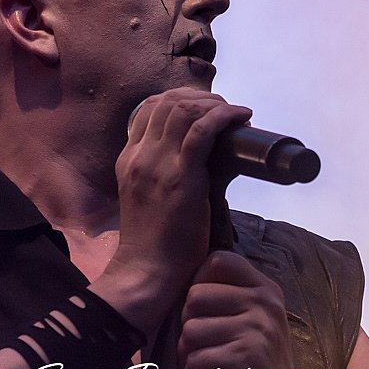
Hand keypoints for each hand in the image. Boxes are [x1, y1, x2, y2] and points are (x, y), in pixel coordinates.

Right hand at [91, 88, 250, 333]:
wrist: (146, 271)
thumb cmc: (153, 242)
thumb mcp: (146, 197)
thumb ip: (160, 175)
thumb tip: (196, 162)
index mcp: (129, 159)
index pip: (148, 109)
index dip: (178, 98)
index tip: (202, 105)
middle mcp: (140, 155)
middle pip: (167, 102)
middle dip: (200, 97)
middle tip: (223, 107)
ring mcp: (158, 164)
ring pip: (184, 110)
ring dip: (215, 103)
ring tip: (234, 112)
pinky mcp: (181, 176)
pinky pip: (202, 130)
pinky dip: (224, 116)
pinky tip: (240, 116)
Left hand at [178, 251, 329, 368]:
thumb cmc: (260, 366)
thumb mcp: (255, 321)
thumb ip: (232, 296)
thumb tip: (189, 280)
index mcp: (266, 289)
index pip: (219, 259)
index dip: (199, 280)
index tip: (203, 307)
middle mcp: (265, 304)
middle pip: (195, 296)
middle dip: (187, 324)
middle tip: (201, 344)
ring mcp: (258, 330)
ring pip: (190, 330)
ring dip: (188, 353)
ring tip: (204, 363)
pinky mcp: (247, 358)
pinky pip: (195, 359)